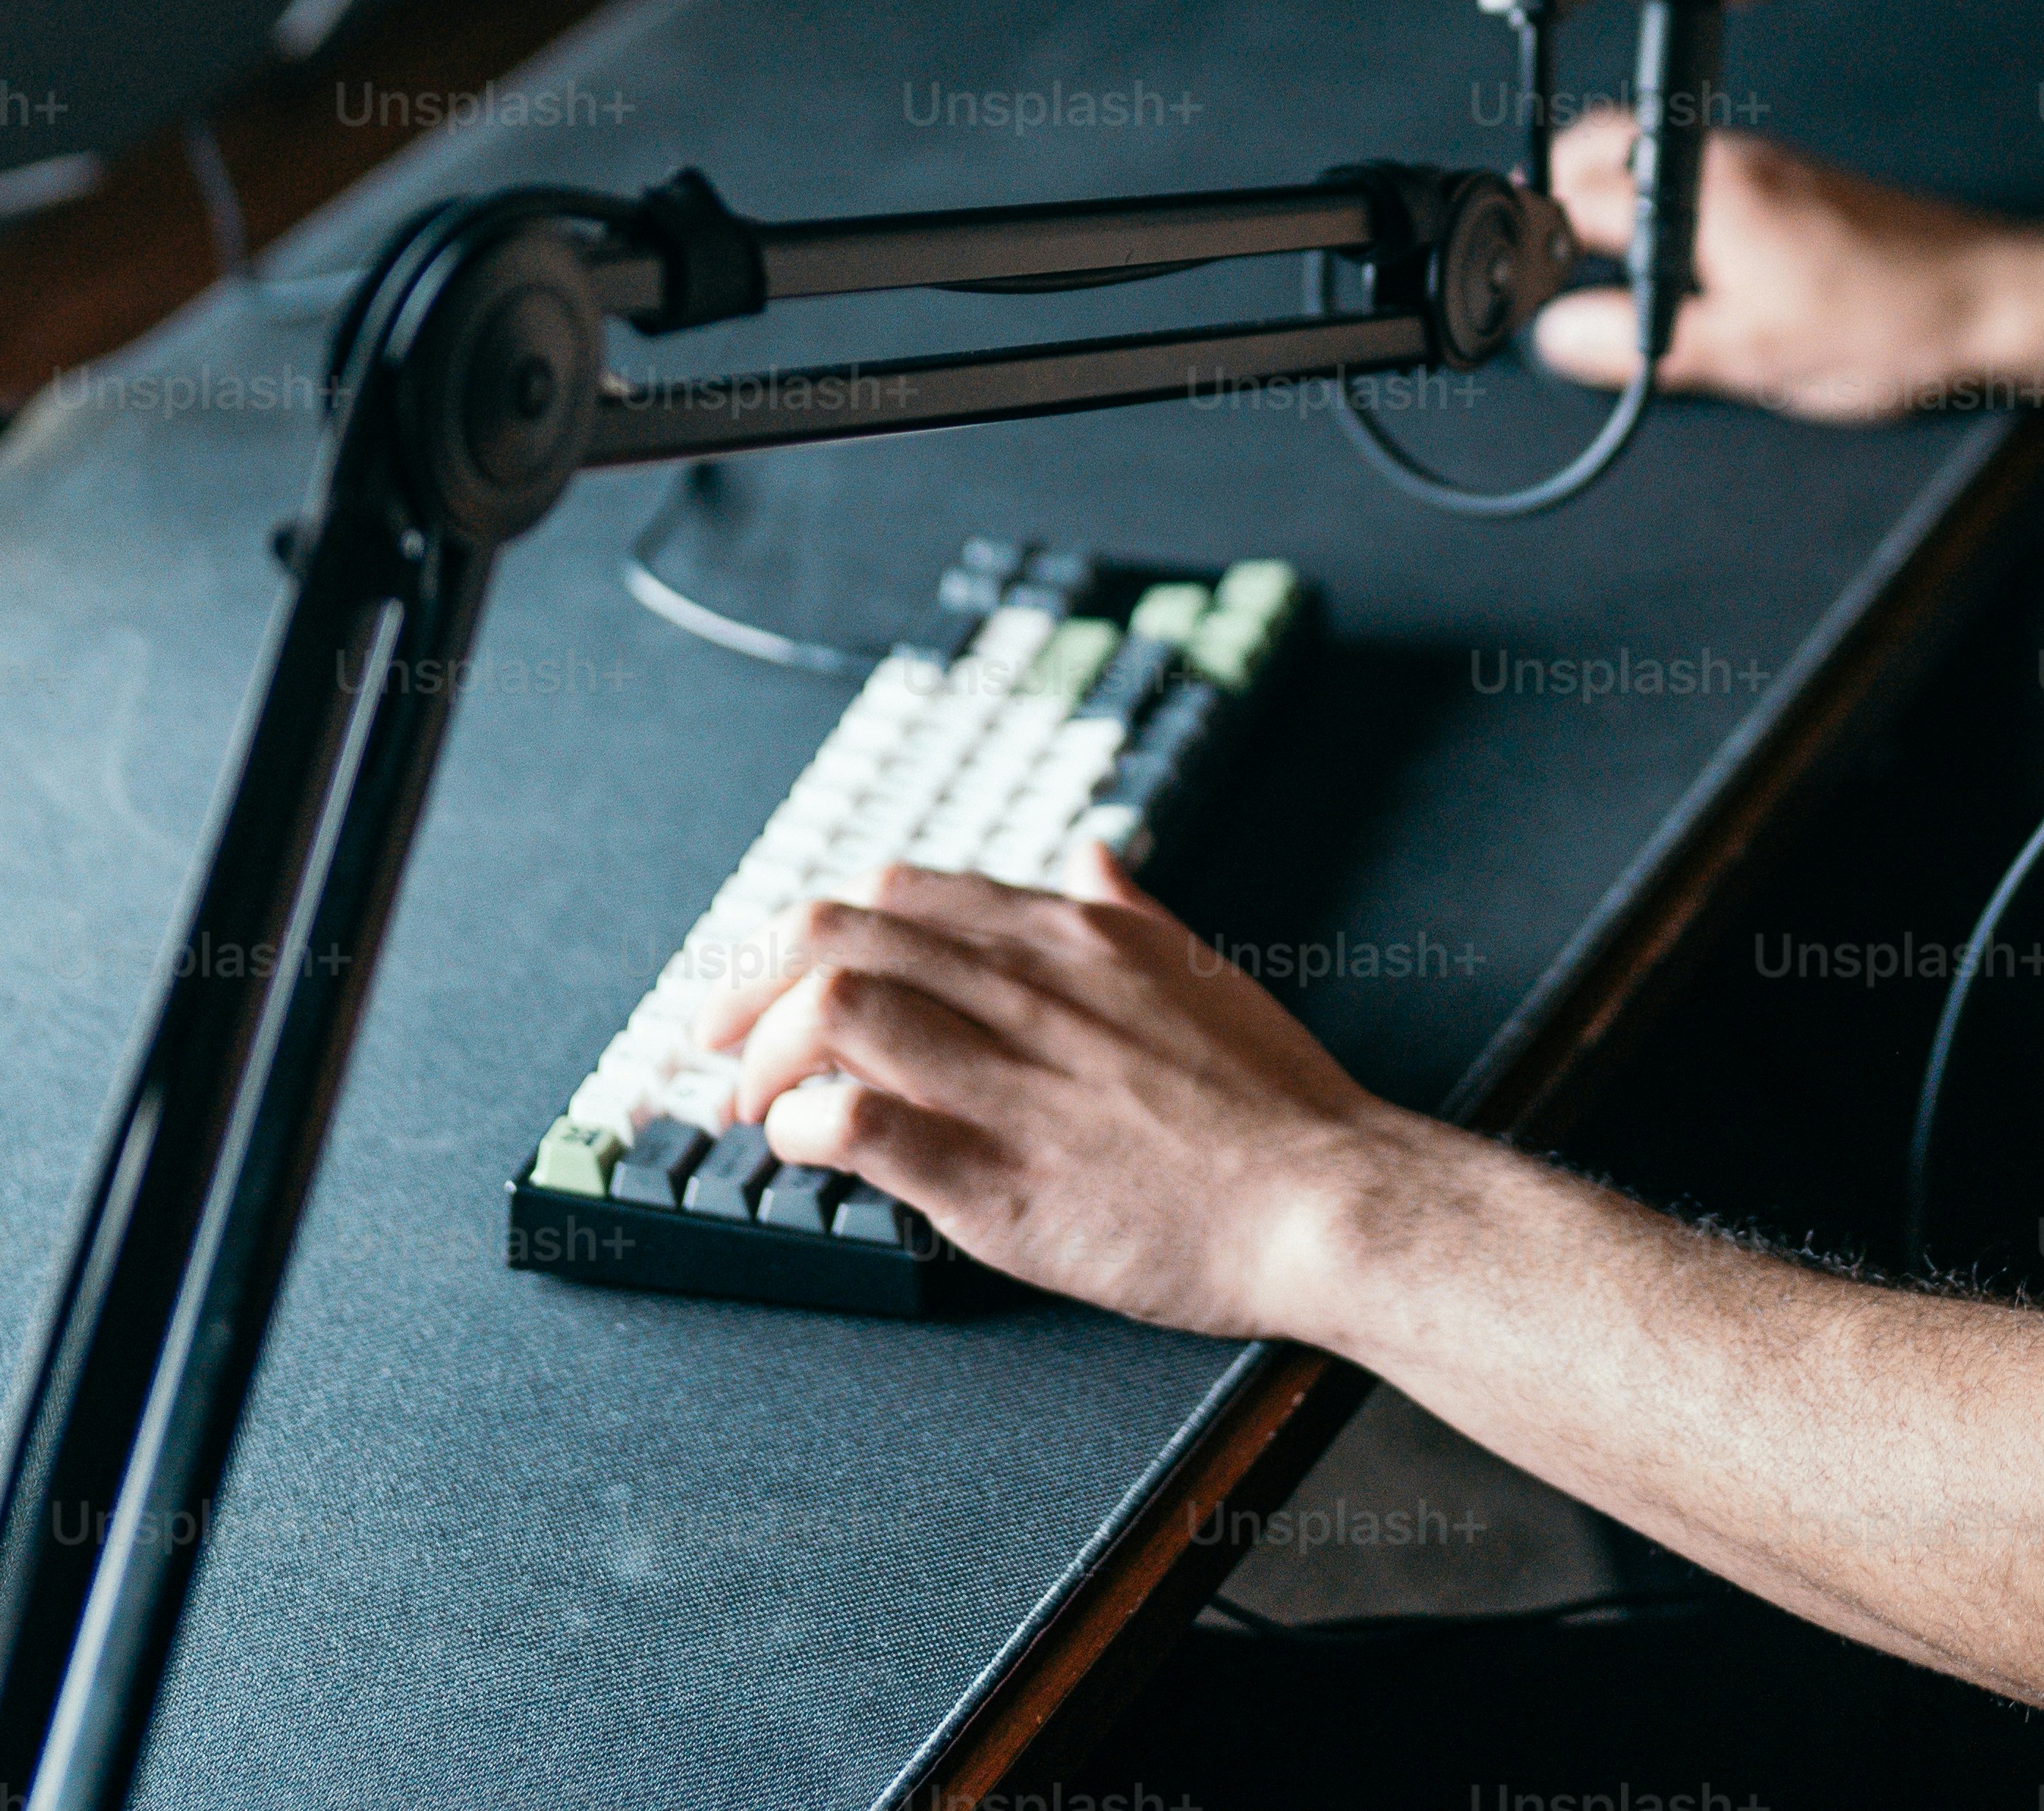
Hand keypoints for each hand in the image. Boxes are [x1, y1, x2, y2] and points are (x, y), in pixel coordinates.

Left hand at [697, 843, 1395, 1337]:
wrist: (1324, 1198)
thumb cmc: (1272, 1100)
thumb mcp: (1200, 965)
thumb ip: (1129, 905)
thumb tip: (1092, 846)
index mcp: (1068, 935)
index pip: (895, 892)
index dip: (813, 933)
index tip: (781, 984)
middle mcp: (1026, 988)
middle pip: (834, 935)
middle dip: (748, 985)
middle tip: (719, 1044)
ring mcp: (1006, 1080)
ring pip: (835, 1008)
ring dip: (764, 1056)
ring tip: (754, 1106)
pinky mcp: (995, 1177)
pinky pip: (860, 1126)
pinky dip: (806, 1130)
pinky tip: (806, 1151)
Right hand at [1530, 105, 2043, 423]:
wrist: (1987, 300)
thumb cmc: (1888, 319)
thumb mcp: (1743, 354)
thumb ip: (1639, 347)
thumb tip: (1563, 340)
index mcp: (1706, 189)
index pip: (1579, 192)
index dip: (1536, 237)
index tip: (1523, 278)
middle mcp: (1732, 159)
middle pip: (1604, 147)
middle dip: (1562, 193)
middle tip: (1551, 263)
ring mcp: (1766, 165)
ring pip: (1654, 159)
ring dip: (1616, 199)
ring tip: (1610, 271)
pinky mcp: (1793, 184)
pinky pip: (1699, 177)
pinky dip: (1667, 210)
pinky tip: (1686, 269)